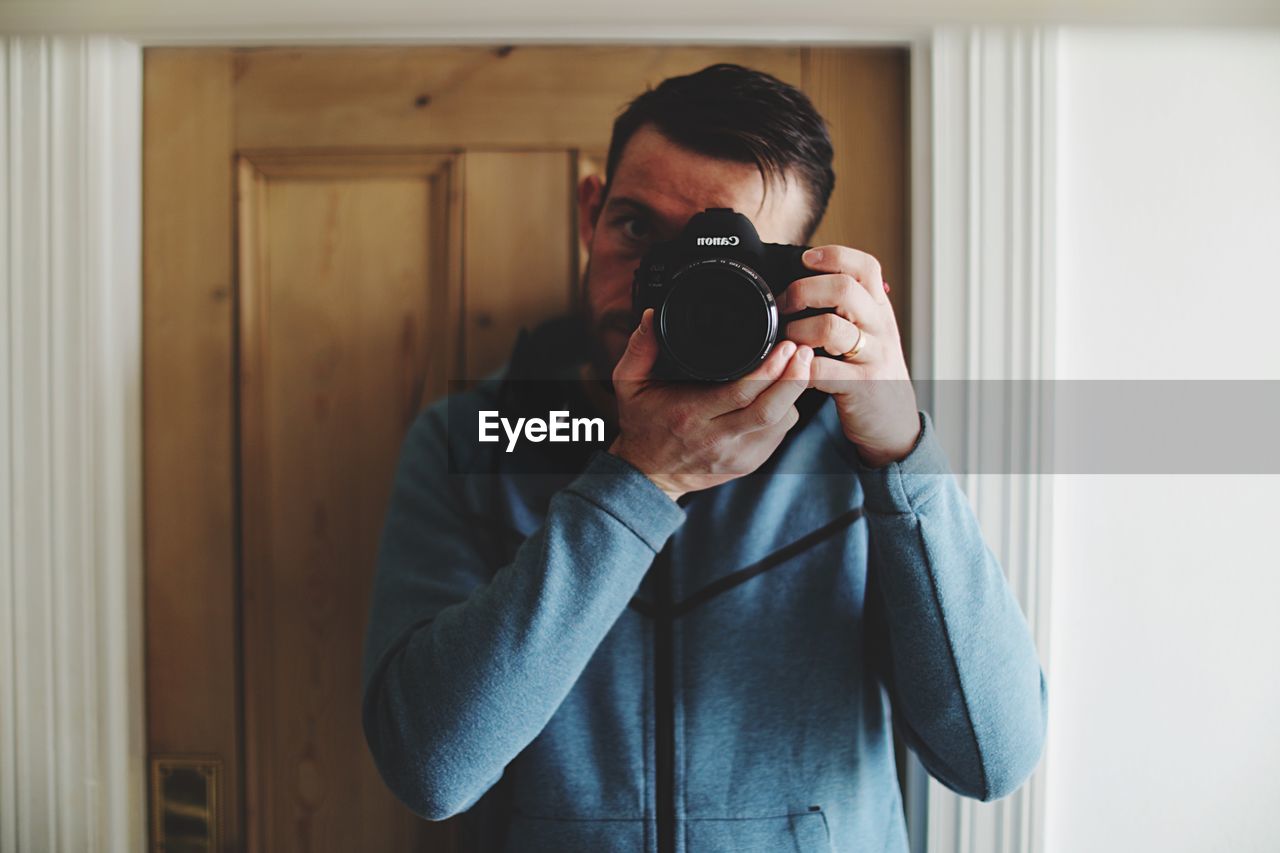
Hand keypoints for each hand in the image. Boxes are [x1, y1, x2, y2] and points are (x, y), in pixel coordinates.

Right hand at [609, 308, 812, 500]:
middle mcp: (716, 439)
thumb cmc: (642, 424)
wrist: (649, 474)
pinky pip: (777, 434)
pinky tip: (785, 390)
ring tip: (799, 366)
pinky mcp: (748, 463)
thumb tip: (651, 315)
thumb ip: (639, 348)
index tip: (784, 346)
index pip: (739, 394)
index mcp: (690, 416)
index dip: (768, 370)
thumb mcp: (629, 384)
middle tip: (803, 351)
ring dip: (793, 393)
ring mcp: (736, 455)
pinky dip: (785, 410)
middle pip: (769, 410)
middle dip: (793, 378)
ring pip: (780, 423)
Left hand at [780, 245, 920, 467]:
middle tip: (785, 304)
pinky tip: (792, 368)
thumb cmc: (870, 372)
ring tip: (787, 339)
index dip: (834, 255)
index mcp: (879, 309)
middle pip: (844, 288)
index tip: (805, 259)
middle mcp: (880, 327)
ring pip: (830, 327)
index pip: (865, 266)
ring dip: (797, 330)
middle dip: (804, 290)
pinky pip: (821, 371)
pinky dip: (799, 367)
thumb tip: (807, 278)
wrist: (893, 422)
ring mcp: (872, 356)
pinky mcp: (860, 386)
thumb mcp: (869, 333)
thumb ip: (848, 308)